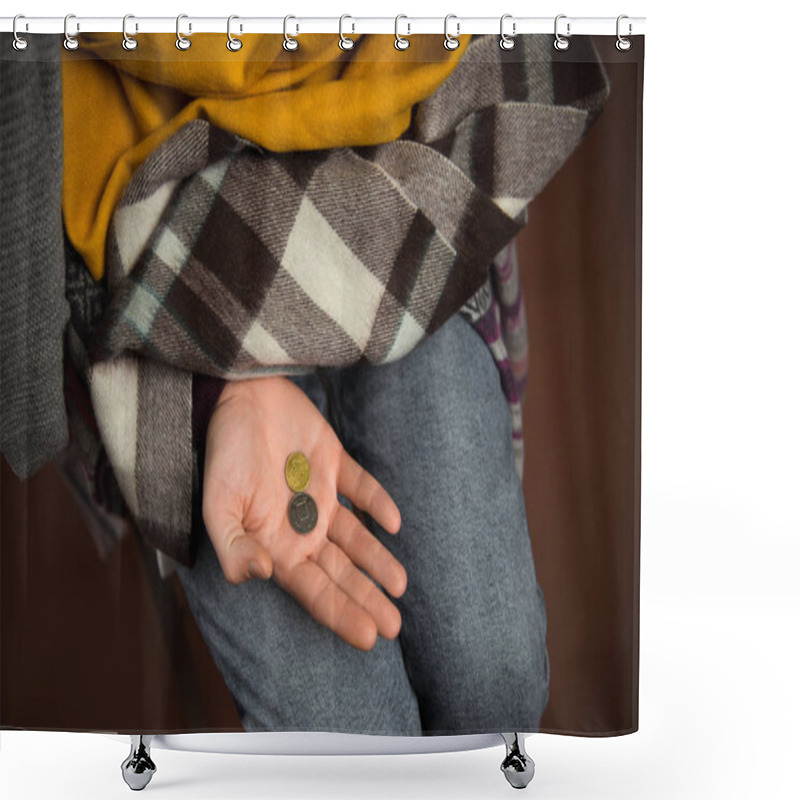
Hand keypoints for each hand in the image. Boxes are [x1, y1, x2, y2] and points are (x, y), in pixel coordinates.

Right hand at [202, 374, 406, 650]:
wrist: (236, 395)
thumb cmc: (223, 453)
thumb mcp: (217, 504)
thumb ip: (233, 545)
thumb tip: (257, 577)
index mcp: (275, 543)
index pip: (313, 589)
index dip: (340, 613)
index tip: (369, 638)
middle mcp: (301, 526)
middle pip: (340, 571)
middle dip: (366, 599)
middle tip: (395, 627)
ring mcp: (319, 495)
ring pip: (356, 537)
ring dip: (378, 560)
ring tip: (400, 586)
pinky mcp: (333, 462)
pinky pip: (360, 487)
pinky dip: (377, 503)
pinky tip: (394, 523)